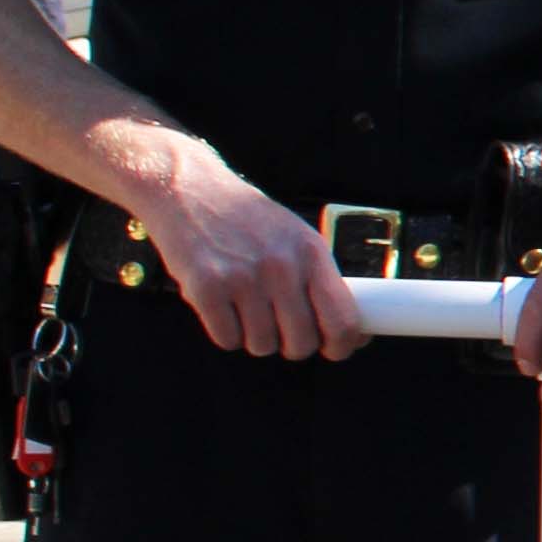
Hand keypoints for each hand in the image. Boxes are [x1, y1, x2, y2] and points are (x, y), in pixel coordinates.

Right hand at [136, 158, 363, 361]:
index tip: (335, 350)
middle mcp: (281, 266)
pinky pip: (227, 339)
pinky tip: (223, 307)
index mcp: (312, 253)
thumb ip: (320, 280)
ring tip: (247, 309)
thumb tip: (352, 332)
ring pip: (263, 345)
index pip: (342, 320)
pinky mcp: (206, 289)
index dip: (342, 345)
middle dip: (293, 345)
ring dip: (256, 337)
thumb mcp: (296, 237)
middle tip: (282, 330)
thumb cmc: (247, 220)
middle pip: (302, 342)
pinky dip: (226, 332)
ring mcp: (243, 278)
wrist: (189, 191)